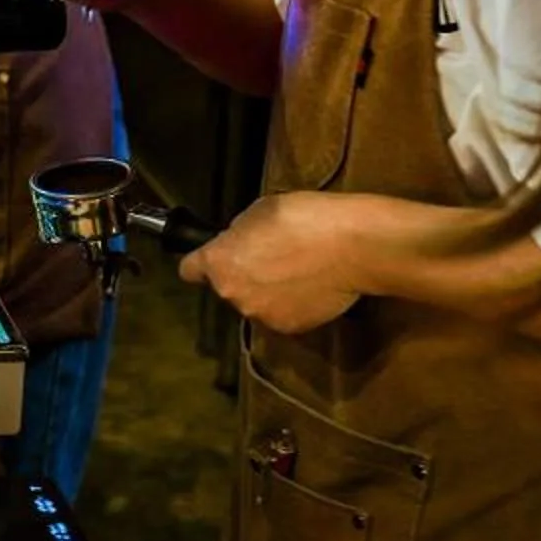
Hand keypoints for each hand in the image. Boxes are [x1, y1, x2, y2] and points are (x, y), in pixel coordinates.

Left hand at [180, 191, 367, 334]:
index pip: (189, 271)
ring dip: (266, 291)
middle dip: (242, 274)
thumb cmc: (303, 218)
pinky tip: (310, 286)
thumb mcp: (257, 212)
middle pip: (227, 287)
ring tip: (296, 271)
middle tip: (271, 256)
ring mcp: (262, 315)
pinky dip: (291, 304)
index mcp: (218, 264)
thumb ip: (238, 235)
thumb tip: (237, 244)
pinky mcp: (290, 328)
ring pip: (255, 302)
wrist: (351, 247)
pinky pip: (282, 313)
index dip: (201, 263)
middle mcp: (233, 295)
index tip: (215, 257)